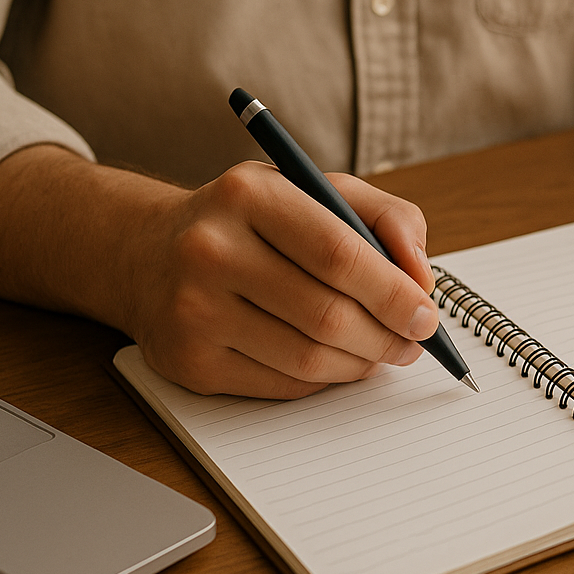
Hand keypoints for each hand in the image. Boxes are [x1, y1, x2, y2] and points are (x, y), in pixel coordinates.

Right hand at [0, 147, 439, 398]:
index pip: (339, 253)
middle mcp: (209, 249)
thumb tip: (422, 277)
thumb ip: (386, 217)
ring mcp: (191, 310)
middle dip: (388, 335)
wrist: (147, 253)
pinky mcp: (186, 361)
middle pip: (327, 314)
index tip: (427, 312)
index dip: (394, 292)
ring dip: (362, 362)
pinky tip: (337, 361)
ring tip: (383, 351)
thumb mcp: (316, 189)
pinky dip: (324, 379)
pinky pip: (281, 384)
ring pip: (308, 358)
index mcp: (247, 195)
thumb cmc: (251, 222)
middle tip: (414, 340)